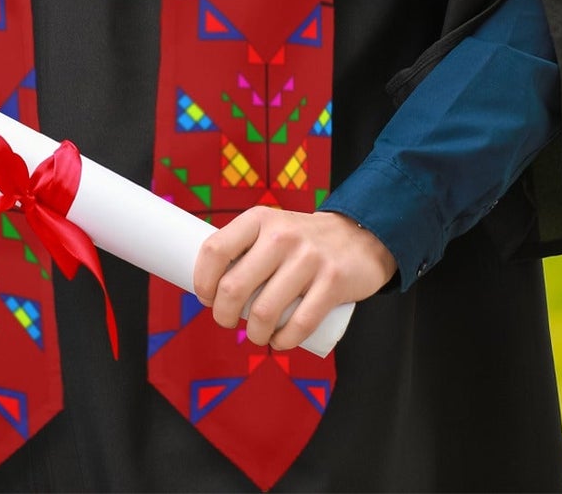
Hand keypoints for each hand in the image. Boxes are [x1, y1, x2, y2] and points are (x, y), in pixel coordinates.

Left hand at [191, 208, 396, 350]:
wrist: (359, 236)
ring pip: (264, 312)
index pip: (215, 250)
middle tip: (226, 321)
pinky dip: (283, 342)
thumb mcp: (271, 227)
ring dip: (253, 334)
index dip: (202, 280)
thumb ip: (245, 247)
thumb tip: (209, 283)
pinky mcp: (333, 282)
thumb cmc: (301, 240)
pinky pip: (299, 324)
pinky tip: (278, 342)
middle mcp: (281, 235)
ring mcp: (308, 259)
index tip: (205, 297)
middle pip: (234, 287)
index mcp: (259, 219)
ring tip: (255, 335)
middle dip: (222, 315)